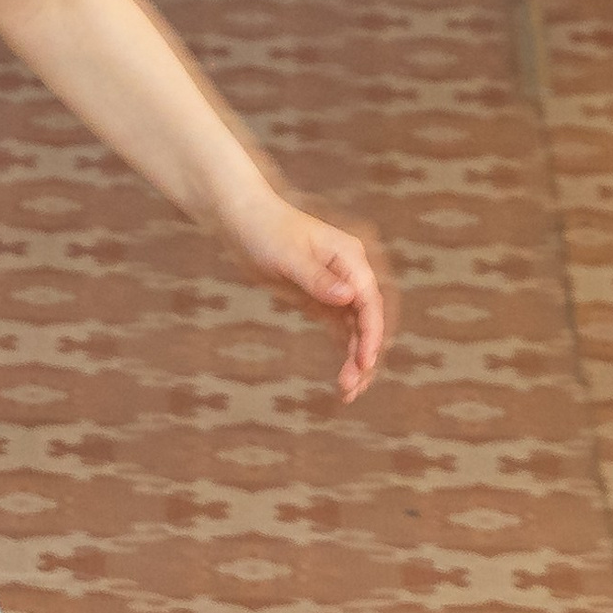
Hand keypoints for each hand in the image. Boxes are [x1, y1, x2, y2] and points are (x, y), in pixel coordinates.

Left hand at [237, 197, 385, 401]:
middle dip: (365, 355)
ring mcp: (339, 289)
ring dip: (356, 360)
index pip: (369, 301)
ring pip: (357, 331)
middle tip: (352, 387)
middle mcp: (351, 275)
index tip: (365, 362)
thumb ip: (317, 278)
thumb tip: (349, 298)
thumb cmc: (265, 230)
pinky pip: (341, 331)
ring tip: (348, 393)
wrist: (241, 219)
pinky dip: (344, 353)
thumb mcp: (288, 256)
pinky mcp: (322, 301)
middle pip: (368, 320)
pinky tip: (344, 379)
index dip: (370, 333)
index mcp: (351, 258)